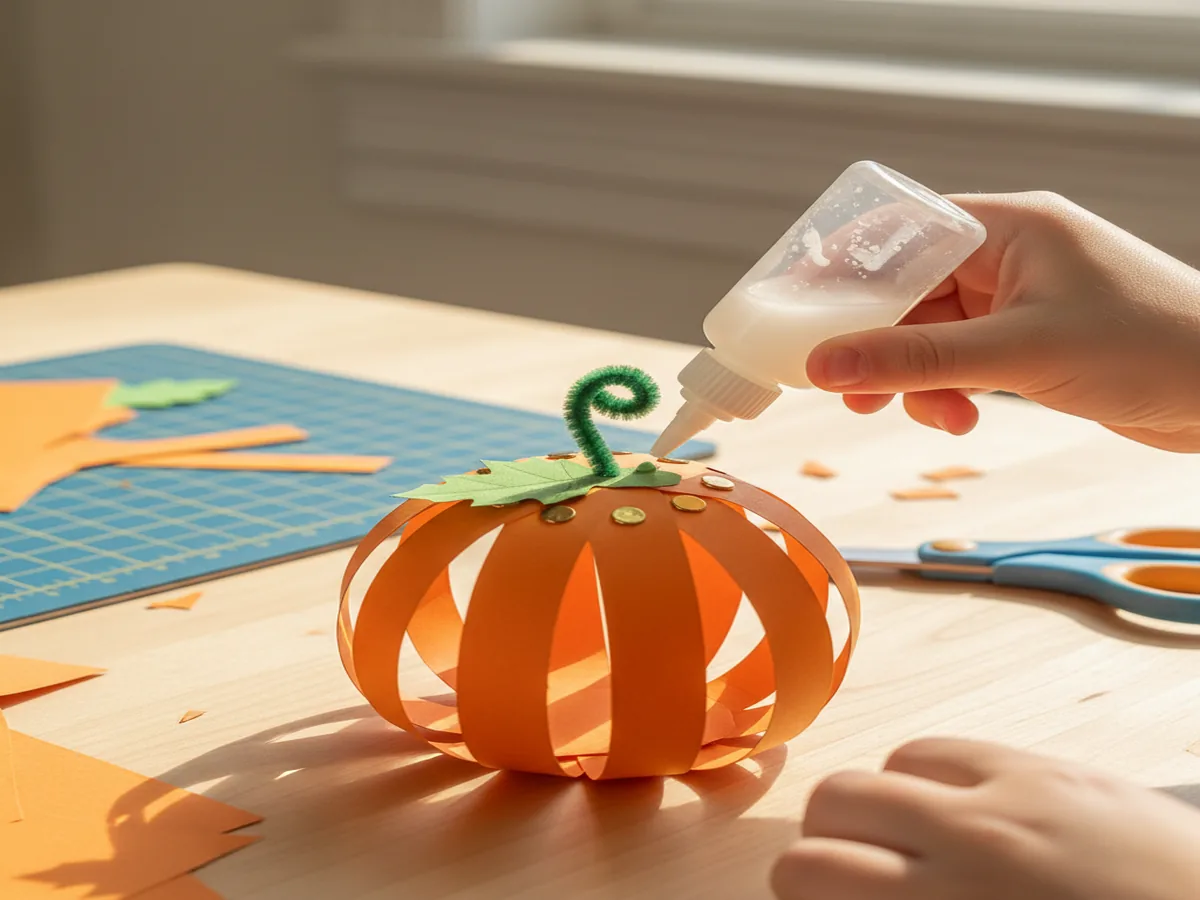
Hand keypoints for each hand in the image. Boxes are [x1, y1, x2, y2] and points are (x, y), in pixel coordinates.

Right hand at [771, 737, 1199, 899]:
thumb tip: (854, 896)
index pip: (814, 870)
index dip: (793, 884)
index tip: (806, 897)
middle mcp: (970, 837)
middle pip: (837, 798)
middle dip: (824, 837)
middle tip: (847, 872)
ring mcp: (1015, 788)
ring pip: (893, 762)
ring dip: (883, 801)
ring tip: (913, 840)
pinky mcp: (1053, 766)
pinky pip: (956, 748)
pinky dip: (936, 778)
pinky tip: (967, 815)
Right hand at [805, 192, 1199, 451]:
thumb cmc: (1150, 347)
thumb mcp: (1017, 353)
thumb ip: (915, 358)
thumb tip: (825, 365)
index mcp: (1009, 225)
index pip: (901, 232)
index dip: (844, 269)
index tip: (798, 309)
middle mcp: (1009, 254)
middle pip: (907, 291)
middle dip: (877, 343)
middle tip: (844, 387)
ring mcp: (1018, 299)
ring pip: (929, 333)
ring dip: (914, 377)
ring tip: (931, 415)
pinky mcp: (1028, 340)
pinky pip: (958, 359)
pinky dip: (945, 389)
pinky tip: (960, 417)